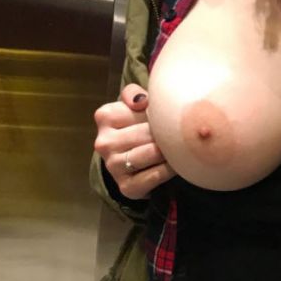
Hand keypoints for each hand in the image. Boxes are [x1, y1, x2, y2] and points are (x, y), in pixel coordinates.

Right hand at [94, 84, 174, 199]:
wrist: (129, 166)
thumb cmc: (134, 129)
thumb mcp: (132, 107)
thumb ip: (134, 94)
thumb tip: (143, 102)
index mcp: (104, 117)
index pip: (140, 110)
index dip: (157, 114)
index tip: (161, 119)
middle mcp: (104, 142)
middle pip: (148, 132)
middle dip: (165, 133)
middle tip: (175, 135)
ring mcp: (114, 166)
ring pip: (153, 153)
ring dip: (169, 151)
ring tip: (175, 149)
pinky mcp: (127, 187)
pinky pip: (157, 175)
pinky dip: (170, 169)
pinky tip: (174, 165)